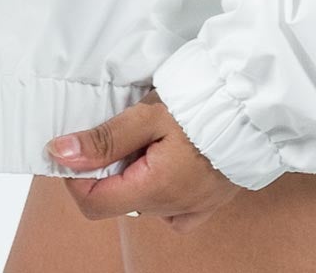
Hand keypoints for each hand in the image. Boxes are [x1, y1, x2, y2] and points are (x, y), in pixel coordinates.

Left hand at [45, 86, 240, 232]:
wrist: (255, 106)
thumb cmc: (204, 105)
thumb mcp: (149, 113)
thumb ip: (105, 138)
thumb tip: (60, 153)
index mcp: (152, 189)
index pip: (91, 202)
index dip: (75, 176)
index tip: (76, 147)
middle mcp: (170, 209)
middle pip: (117, 200)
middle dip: (108, 169)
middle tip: (122, 131)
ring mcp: (191, 209)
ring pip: (143, 202)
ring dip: (135, 174)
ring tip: (151, 138)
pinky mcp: (208, 203)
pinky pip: (172, 210)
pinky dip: (161, 190)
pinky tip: (169, 164)